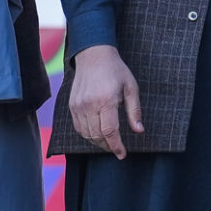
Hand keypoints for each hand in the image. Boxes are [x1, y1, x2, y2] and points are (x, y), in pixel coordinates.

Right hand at [69, 44, 144, 158]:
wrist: (93, 55)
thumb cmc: (116, 70)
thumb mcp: (131, 87)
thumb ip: (134, 111)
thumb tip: (139, 131)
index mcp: (106, 100)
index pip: (110, 131)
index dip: (116, 146)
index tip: (122, 154)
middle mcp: (89, 105)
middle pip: (97, 136)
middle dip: (108, 145)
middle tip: (117, 148)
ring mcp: (78, 106)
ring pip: (86, 134)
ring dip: (97, 142)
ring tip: (108, 141)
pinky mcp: (72, 105)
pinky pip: (78, 127)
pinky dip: (87, 134)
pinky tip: (96, 133)